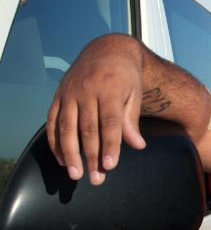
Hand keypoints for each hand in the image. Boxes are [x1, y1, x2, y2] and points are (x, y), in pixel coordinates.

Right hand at [47, 34, 146, 184]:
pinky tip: (62, 159)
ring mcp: (69, 93)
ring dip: (70, 153)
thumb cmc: (126, 77)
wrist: (107, 51)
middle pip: (88, 129)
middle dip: (91, 156)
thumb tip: (138, 146)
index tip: (110, 166)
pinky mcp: (58, 95)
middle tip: (96, 178)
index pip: (110, 123)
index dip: (110, 145)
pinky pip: (53, 121)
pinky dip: (55, 142)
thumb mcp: (135, 94)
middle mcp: (87, 91)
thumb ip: (132, 121)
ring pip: (67, 127)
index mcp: (110, 89)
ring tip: (76, 174)